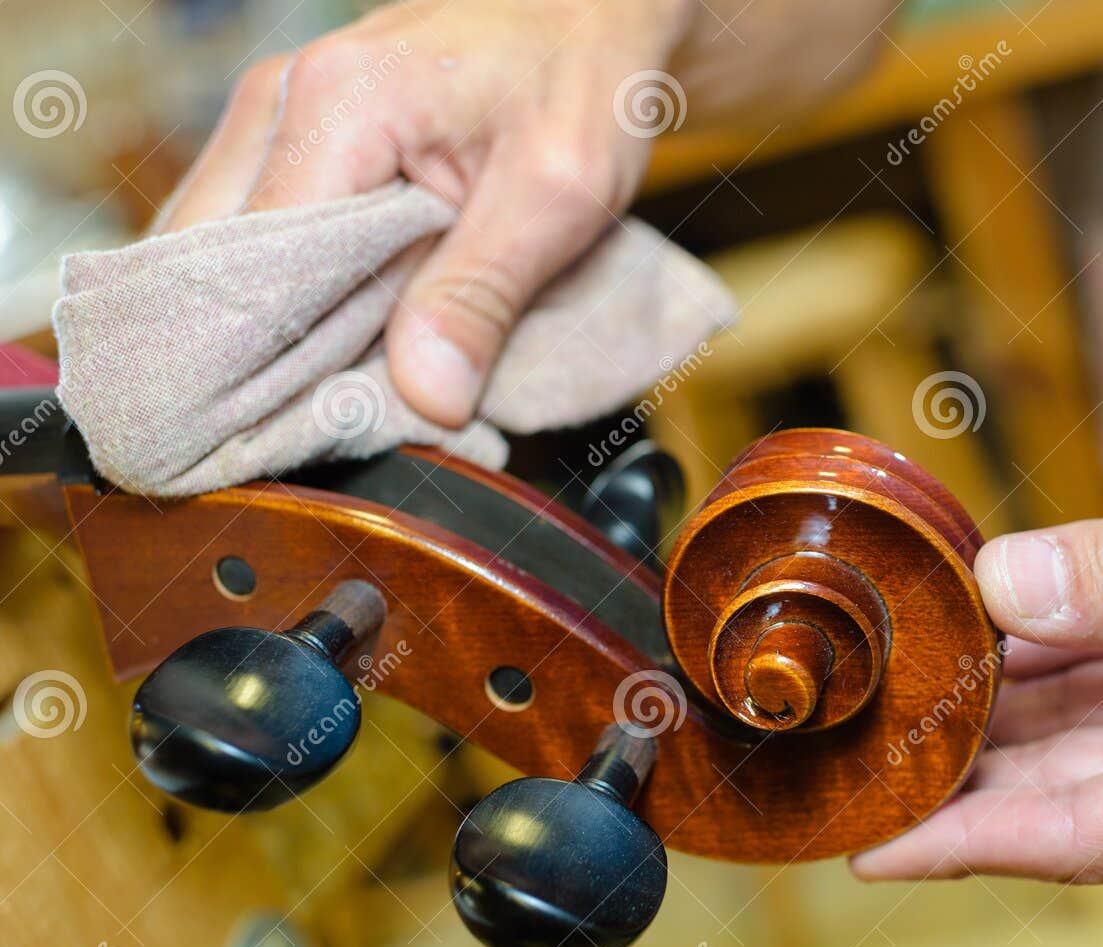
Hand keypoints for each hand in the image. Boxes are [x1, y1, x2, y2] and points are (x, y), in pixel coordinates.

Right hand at [161, 0, 692, 426]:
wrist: (587, 12)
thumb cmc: (582, 79)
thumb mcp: (561, 193)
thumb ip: (485, 294)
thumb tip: (427, 399)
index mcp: (336, 107)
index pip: (253, 270)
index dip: (265, 369)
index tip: (289, 444)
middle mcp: (278, 102)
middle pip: (212, 264)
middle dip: (247, 360)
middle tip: (290, 440)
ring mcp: (274, 116)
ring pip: (218, 254)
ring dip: (260, 333)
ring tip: (308, 404)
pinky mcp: (290, 139)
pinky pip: (251, 236)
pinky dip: (276, 299)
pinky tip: (317, 351)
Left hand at [853, 366, 1102, 882]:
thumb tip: (1002, 587)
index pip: (1091, 840)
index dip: (973, 843)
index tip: (876, 852)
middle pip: (1086, 789)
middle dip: (978, 770)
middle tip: (870, 758)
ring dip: (1016, 705)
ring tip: (912, 692)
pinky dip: (1072, 644)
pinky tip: (998, 624)